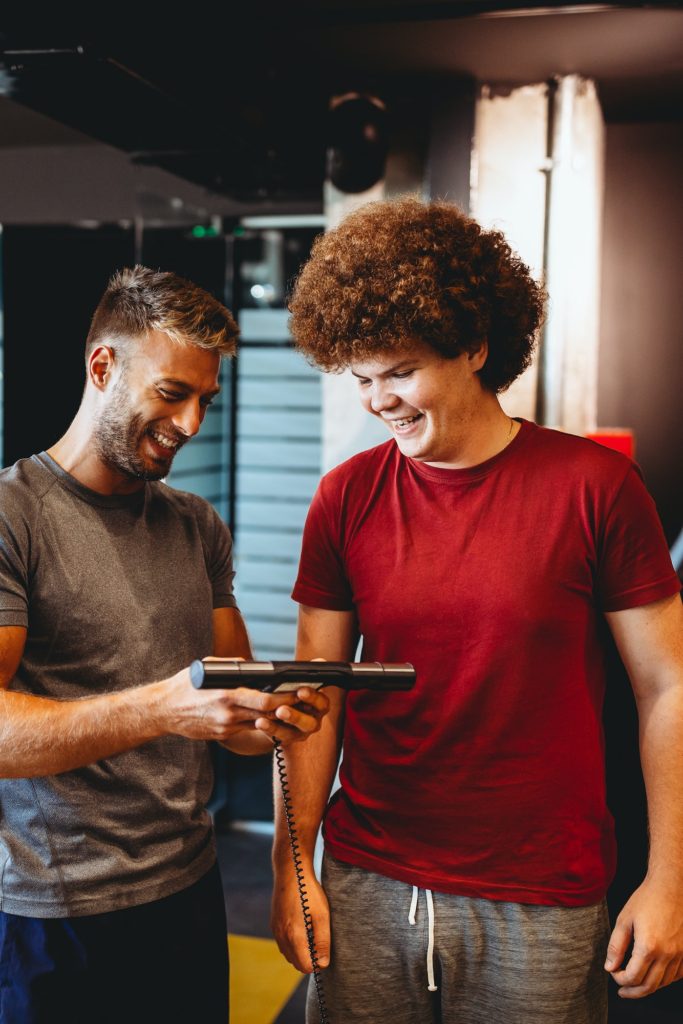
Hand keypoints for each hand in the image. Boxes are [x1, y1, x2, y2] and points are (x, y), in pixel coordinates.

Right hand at [161, 668, 327, 744]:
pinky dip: (258, 721)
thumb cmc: (184, 686)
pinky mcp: (222, 734)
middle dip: (287, 708)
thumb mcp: (208, 668)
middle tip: (302, 700)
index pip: (264, 702)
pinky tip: (266, 715)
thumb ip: (232, 666)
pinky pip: (246, 728)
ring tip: (289, 707)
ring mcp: (226, 727)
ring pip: (259, 723)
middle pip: (267, 715)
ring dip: (275, 716)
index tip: (298, 692)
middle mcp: (228, 714)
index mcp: (226, 696)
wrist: (162, 711)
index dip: (285, 699)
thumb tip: (252, 666)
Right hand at [271, 862, 330, 973]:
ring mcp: (275, 930)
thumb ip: (322, 942)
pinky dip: (292, 943)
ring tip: (312, 934)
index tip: (324, 950)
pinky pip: (283, 943)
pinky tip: (303, 928)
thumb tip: (323, 964)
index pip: (304, 966)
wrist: (291, 870)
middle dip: (308, 959)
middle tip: (320, 942)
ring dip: (300, 952)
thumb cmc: (309, 891)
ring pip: (288, 954)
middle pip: (295, 963)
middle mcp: (281, 936)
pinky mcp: (274, 923)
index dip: (316, 963)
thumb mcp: (322, 916)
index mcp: (293, 936)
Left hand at [605, 878, 682, 996]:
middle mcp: (667, 954)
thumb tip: (609, 967)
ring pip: (663, 983)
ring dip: (648, 987)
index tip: (614, 973)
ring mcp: (680, 955)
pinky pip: (676, 976)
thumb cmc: (647, 899)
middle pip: (649, 986)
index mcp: (649, 946)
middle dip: (632, 992)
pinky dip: (664, 980)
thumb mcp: (624, 919)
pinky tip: (654, 975)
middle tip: (622, 992)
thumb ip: (616, 946)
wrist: (671, 886)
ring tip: (636, 985)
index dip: (620, 980)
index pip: (632, 977)